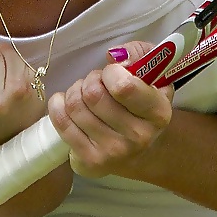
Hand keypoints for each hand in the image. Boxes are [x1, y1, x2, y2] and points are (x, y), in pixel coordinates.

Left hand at [49, 41, 173, 178]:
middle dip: (90, 80)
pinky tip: (67, 105)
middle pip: (93, 94)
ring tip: (84, 95)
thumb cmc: (142, 105)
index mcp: (158, 113)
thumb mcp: (153, 75)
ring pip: (75, 106)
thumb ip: (138, 54)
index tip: (112, 73)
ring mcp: (113, 153)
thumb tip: (114, 55)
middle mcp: (138, 137)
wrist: (142, 150)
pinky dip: (58, 106)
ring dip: (74, 91)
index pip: (123, 86)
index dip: (111, 72)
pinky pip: (61, 123)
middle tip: (96, 84)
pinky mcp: (89, 162)